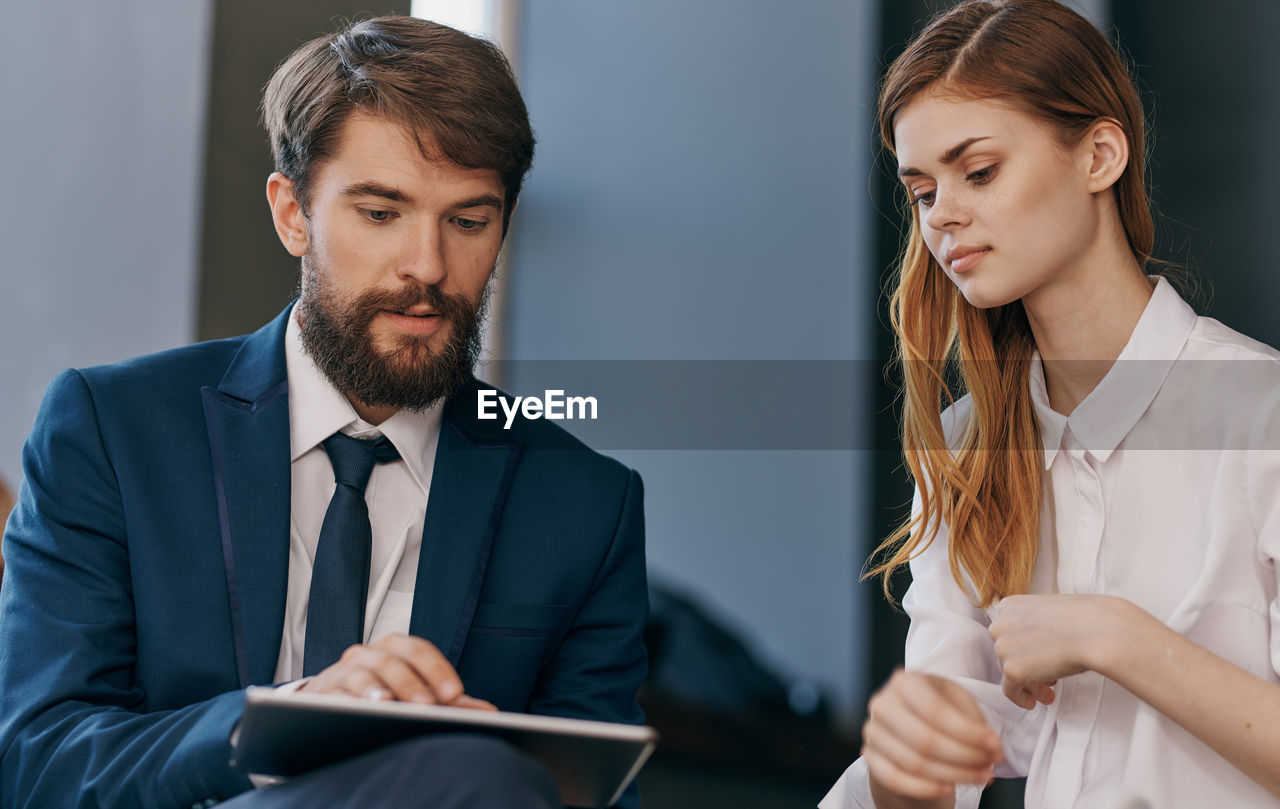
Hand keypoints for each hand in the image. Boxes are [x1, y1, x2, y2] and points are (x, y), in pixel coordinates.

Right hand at [300, 633, 496, 709]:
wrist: (333, 700)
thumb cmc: (383, 693)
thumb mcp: (415, 693)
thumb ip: (449, 701)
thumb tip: (489, 711)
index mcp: (396, 647)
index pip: (420, 651)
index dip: (438, 671)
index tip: (455, 694)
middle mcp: (370, 653)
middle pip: (393, 661)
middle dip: (411, 683)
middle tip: (427, 706)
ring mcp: (345, 670)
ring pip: (362, 673)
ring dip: (376, 688)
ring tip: (387, 704)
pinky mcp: (325, 691)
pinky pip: (335, 692)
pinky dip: (346, 700)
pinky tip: (358, 709)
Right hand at [862, 670, 1001, 801]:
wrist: (908, 725)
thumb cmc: (938, 710)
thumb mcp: (957, 703)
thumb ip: (974, 720)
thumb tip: (992, 748)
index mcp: (904, 681)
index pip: (934, 711)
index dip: (967, 733)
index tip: (995, 746)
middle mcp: (882, 704)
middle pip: (924, 739)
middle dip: (964, 758)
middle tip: (990, 767)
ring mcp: (872, 731)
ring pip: (913, 763)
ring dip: (954, 775)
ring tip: (980, 777)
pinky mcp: (869, 756)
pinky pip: (894, 779)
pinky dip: (925, 788)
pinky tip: (950, 788)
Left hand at [988, 594, 1143, 708]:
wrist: (1097, 631)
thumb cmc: (1085, 619)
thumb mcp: (1053, 612)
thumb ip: (1036, 624)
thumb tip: (1037, 644)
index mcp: (1010, 606)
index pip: (1009, 632)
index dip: (1024, 647)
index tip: (1037, 656)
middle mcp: (1001, 625)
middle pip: (1008, 652)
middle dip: (1027, 665)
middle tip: (1045, 678)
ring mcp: (1004, 648)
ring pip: (1010, 671)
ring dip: (1029, 683)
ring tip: (1047, 692)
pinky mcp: (1012, 670)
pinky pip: (1011, 691)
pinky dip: (1021, 698)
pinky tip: (1033, 702)